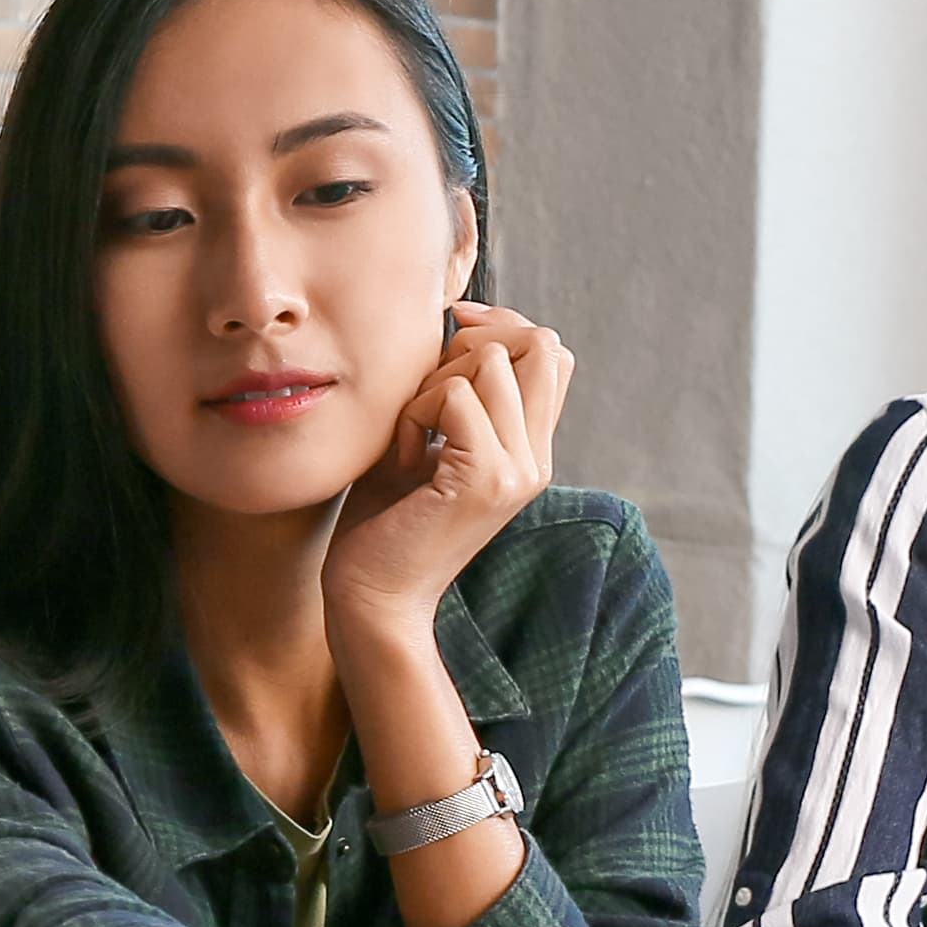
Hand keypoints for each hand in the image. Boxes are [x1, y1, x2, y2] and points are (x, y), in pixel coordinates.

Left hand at [322, 301, 572, 637]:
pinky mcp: (484, 481)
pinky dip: (414, 414)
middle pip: (543, 344)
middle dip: (474, 343)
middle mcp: (536, 458)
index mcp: (529, 448)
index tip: (451, 337)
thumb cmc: (384, 520)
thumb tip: (458, 327)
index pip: (553, 353)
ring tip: (410, 436)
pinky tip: (402, 456)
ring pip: (491, 362)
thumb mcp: (425, 440)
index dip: (504, 326)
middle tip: (425, 393)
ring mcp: (518, 470)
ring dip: (432, 383)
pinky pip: (452, 398)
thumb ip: (450, 391)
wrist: (373, 600)